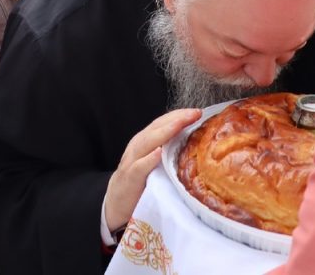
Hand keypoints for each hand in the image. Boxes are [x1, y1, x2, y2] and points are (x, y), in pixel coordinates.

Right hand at [104, 108, 200, 232]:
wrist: (116, 202)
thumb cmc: (140, 182)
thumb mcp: (155, 162)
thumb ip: (169, 152)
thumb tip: (198, 146)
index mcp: (146, 141)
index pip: (163, 122)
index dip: (180, 115)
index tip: (198, 111)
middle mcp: (138, 146)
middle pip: (158, 127)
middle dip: (177, 119)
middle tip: (195, 113)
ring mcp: (132, 160)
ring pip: (149, 141)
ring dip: (166, 132)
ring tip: (181, 124)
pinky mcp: (130, 177)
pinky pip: (140, 166)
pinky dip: (149, 159)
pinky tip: (159, 153)